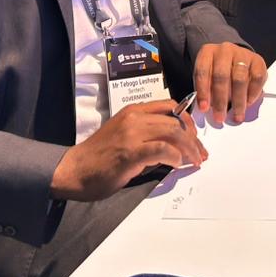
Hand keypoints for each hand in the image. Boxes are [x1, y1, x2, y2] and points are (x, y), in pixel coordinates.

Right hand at [50, 100, 206, 200]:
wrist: (74, 170)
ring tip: (196, 160)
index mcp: (133, 111)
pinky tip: (178, 164)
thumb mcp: (125, 136)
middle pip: (175, 120)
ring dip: (189, 148)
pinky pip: (161, 149)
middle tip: (201, 153)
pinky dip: (175, 156)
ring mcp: (131, 134)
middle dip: (193, 138)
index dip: (187, 120)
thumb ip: (147, 136)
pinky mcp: (130, 152)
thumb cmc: (99, 157)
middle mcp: (134, 118)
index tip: (194, 137)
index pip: (170, 106)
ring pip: (172, 132)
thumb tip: (175, 147)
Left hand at [193, 43, 266, 123]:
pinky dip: (253, 93)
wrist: (235, 57)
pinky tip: (248, 102)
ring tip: (237, 115)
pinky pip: (257, 78)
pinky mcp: (257, 60)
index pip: (202, 71)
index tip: (204, 108)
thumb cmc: (217, 70)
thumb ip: (206, 90)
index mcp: (207, 52)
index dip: (203, 91)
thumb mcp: (207, 77)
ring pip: (240, 78)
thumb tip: (207, 110)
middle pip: (222, 76)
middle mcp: (224, 50)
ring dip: (238, 101)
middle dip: (220, 100)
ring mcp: (242, 53)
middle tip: (220, 117)